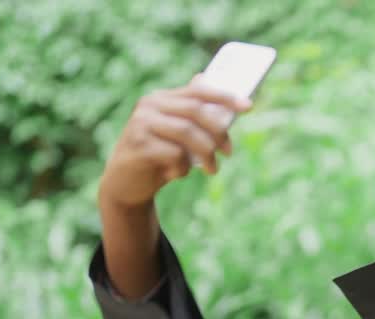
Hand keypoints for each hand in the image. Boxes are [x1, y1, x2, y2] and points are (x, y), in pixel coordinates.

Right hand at [99, 74, 251, 208]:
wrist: (126, 184)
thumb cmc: (158, 156)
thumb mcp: (177, 135)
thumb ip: (191, 113)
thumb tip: (205, 79)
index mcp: (162, 98)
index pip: (198, 91)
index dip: (224, 97)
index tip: (248, 107)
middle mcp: (149, 105)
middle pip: (195, 111)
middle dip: (219, 132)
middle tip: (228, 152)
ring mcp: (141, 123)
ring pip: (187, 132)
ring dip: (206, 154)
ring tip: (212, 170)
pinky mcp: (138, 145)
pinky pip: (174, 154)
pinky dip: (182, 168)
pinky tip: (174, 173)